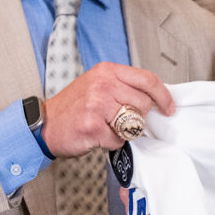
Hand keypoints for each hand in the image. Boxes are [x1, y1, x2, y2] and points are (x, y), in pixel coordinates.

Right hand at [41, 63, 177, 158]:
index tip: (168, 107)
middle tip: (122, 121)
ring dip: (123, 131)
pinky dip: (110, 143)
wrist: (45, 124)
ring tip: (106, 127)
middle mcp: (103, 85)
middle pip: (144, 104)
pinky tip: (96, 136)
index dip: (163, 95)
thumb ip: (123, 87)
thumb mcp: (97, 85)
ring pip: (133, 124)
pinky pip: (118, 140)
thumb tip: (154, 97)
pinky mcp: (93, 126)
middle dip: (138, 117)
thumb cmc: (73, 107)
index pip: (147, 79)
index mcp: (107, 71)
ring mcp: (97, 105)